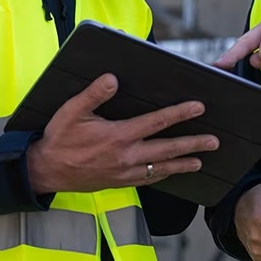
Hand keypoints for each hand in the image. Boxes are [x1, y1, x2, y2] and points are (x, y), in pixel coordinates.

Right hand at [26, 73, 219, 193]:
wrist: (46, 171)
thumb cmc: (59, 139)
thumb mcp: (71, 112)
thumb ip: (93, 94)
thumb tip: (112, 78)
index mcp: (118, 136)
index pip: (156, 122)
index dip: (179, 113)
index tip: (198, 107)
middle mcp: (126, 156)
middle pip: (167, 149)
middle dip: (192, 144)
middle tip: (214, 141)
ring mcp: (125, 172)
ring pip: (161, 168)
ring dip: (183, 163)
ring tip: (201, 160)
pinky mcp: (120, 182)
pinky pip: (149, 179)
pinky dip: (164, 175)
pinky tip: (172, 172)